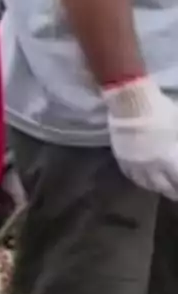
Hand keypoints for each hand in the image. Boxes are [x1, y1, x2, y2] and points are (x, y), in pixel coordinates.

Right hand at [105, 77, 177, 199]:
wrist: (131, 102)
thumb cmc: (161, 111)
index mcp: (170, 159)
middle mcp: (152, 167)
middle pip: (165, 188)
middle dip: (173, 191)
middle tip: (176, 191)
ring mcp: (135, 163)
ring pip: (147, 184)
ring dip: (157, 187)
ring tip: (161, 187)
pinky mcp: (122, 158)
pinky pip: (131, 175)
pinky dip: (139, 180)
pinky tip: (143, 179)